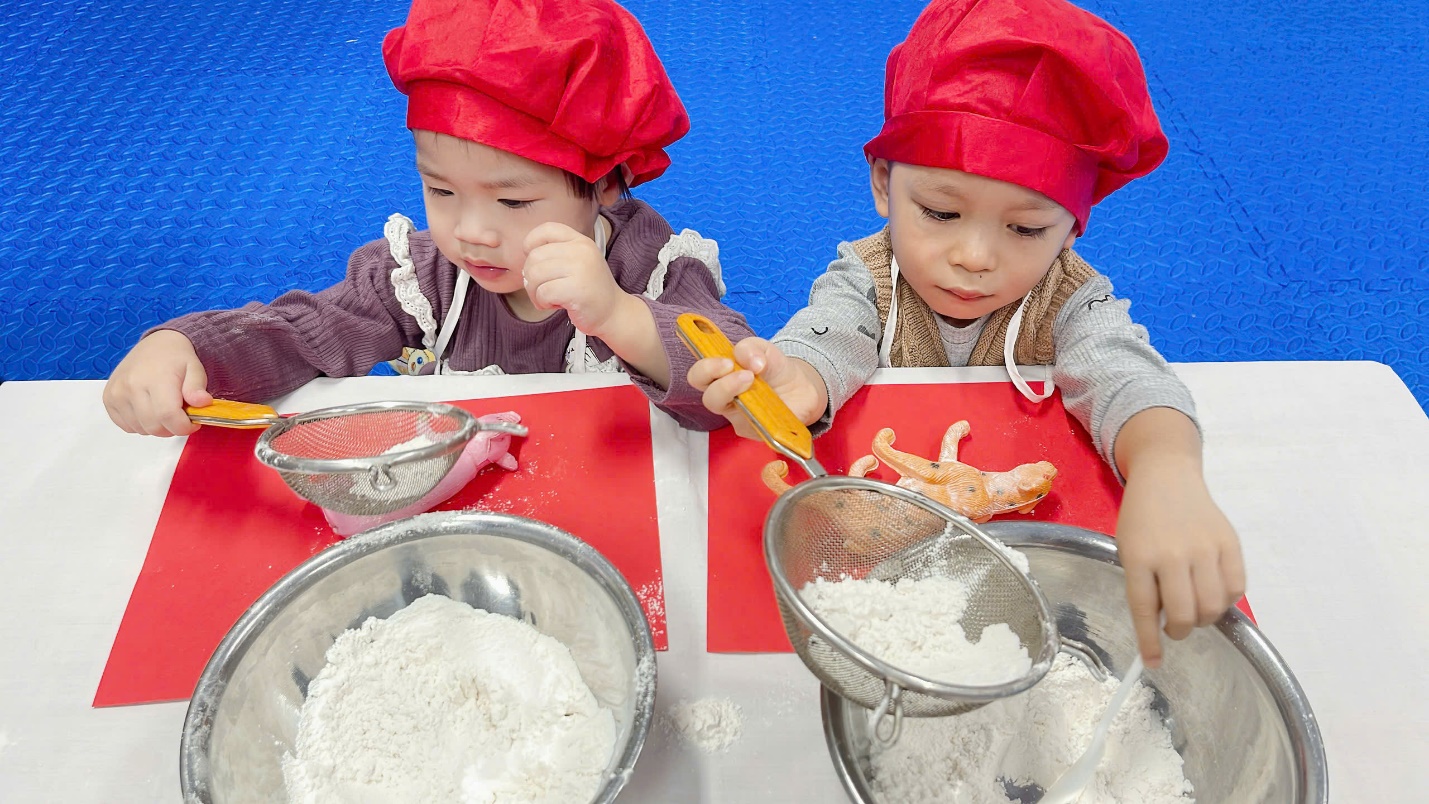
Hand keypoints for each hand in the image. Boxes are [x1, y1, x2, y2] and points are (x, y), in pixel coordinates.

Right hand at [102, 329, 211, 436]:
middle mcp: (131, 386)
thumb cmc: (177, 358)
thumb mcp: (195, 369)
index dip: (184, 426)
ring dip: (157, 426)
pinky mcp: (108, 399)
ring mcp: (116, 393)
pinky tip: (149, 410)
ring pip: (141, 429)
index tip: (192, 422)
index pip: (168, 416)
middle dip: (172, 427)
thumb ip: (197, 387)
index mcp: (155, 378)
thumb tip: (203, 402)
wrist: (157, 344)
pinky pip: (126, 426)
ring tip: (164, 409)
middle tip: (180, 415)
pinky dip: (140, 424)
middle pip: (154, 426)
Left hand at [522, 222, 626, 335]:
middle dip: (531, 277)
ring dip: (535, 292)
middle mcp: (581, 251)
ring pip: (535, 275)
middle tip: (542, 289)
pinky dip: (543, 302)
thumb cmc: (589, 290)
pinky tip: (556, 305)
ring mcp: (580, 269)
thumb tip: (526, 262)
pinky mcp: (576, 289)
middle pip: (535, 256)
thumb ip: (555, 255)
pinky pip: (543, 292)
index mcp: (580, 241)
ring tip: (549, 298)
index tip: (535, 262)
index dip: (531, 243)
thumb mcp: (577, 262)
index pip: (546, 229)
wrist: (613, 312)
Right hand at [686, 337, 827, 440]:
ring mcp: (739, 417)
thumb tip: (750, 361)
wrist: (802, 388)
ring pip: (729, 416)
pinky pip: (752, 426)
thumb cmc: (775, 369)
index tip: (727, 362)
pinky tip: (772, 403)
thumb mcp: (764, 349)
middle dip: (721, 385)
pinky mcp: (754, 431)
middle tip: (743, 373)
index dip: (705, 369)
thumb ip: (752, 348)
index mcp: (721, 377)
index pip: (699, 376)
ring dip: (735, 393)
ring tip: (753, 380)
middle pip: (708, 399)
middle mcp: (726, 399)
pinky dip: (761, 411)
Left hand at [1115, 454, 1245, 668]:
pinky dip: (1226, 601)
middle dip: (1179, 631)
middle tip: (1174, 627)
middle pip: (1184, 613)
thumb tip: (1163, 624)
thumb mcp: (1129, 548)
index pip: (1144, 609)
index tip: (1153, 663)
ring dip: (1203, 619)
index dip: (1149, 641)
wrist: (1167, 475)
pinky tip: (1213, 594)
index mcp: (1139, 556)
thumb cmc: (1142, 517)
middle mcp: (1172, 554)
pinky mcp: (1229, 542)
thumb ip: (1144, 583)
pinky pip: (1236, 588)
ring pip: (1213, 606)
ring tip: (1194, 610)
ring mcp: (1204, 547)